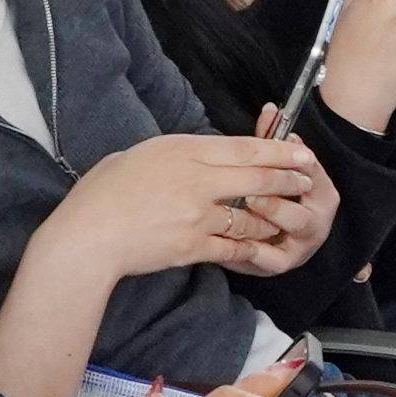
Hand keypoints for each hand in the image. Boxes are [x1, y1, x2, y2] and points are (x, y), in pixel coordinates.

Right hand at [47, 130, 329, 278]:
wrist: (89, 236)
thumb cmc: (104, 192)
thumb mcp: (141, 154)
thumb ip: (176, 154)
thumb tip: (197, 155)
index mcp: (183, 151)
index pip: (243, 148)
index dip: (277, 150)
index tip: (299, 150)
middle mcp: (197, 181)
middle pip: (257, 179)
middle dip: (287, 180)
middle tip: (306, 180)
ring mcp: (198, 216)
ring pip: (251, 216)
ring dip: (273, 218)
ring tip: (288, 216)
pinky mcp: (194, 247)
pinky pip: (234, 248)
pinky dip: (251, 249)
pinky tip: (263, 247)